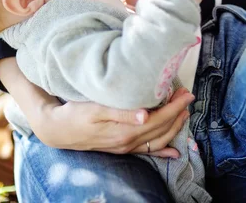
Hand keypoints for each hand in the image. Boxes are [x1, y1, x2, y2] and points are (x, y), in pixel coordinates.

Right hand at [0, 58, 193, 157]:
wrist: (57, 129)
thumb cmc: (76, 113)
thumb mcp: (96, 108)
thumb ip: (122, 112)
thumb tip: (146, 114)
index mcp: (124, 131)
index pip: (158, 119)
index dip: (174, 106)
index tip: (185, 93)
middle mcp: (127, 142)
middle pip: (161, 128)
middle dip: (177, 112)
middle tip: (188, 95)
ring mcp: (125, 147)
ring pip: (157, 139)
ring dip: (174, 127)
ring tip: (184, 113)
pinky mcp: (120, 148)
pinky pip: (146, 151)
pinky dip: (162, 151)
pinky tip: (174, 152)